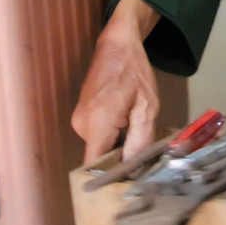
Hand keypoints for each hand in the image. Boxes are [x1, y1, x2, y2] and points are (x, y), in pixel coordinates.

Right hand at [71, 0, 161, 163]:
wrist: (117, 45)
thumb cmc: (134, 73)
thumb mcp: (147, 107)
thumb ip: (140, 141)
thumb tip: (133, 169)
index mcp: (97, 123)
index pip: (95, 166)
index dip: (111, 176)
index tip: (128, 180)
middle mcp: (81, 125)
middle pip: (99, 157)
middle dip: (120, 158)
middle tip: (142, 150)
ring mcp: (78, 120)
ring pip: (99, 146)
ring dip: (117, 145)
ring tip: (134, 130)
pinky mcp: (80, 116)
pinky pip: (97, 136)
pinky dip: (111, 135)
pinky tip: (125, 122)